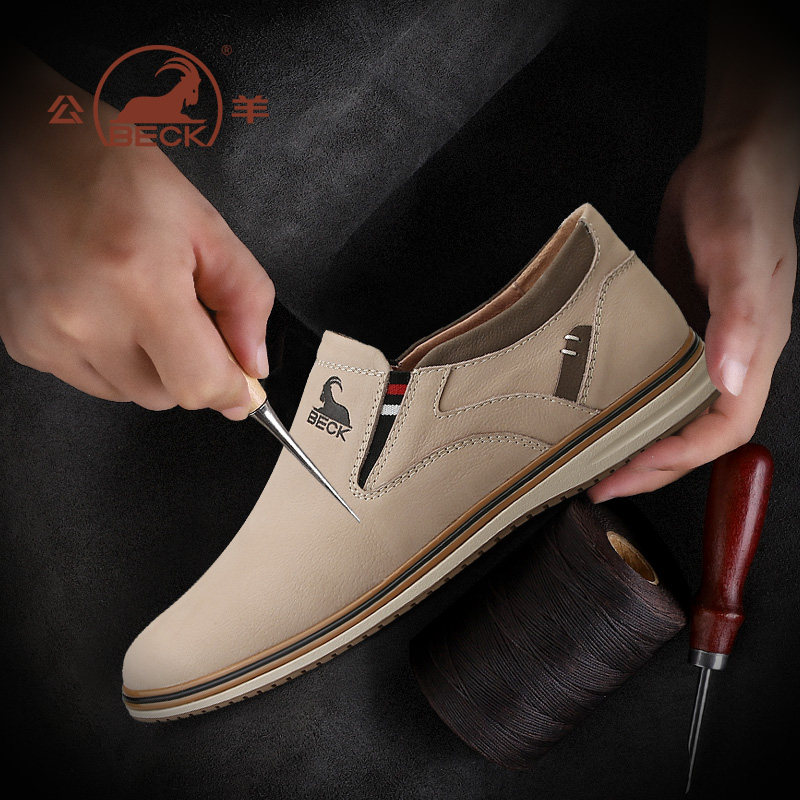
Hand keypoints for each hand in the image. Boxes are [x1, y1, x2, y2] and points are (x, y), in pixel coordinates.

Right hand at [0, 50, 273, 419]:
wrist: (28, 147)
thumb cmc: (116, 174)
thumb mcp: (205, 226)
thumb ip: (244, 301)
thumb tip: (254, 366)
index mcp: (140, 285)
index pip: (200, 385)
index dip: (233, 389)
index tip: (244, 381)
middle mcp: (85, 320)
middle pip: (167, 396)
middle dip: (192, 367)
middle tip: (185, 313)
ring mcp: (46, 336)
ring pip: (129, 393)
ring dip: (150, 365)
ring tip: (139, 302)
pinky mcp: (22, 342)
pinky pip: (90, 380)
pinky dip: (110, 358)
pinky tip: (105, 308)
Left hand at [588, 134, 796, 501]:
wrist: (730, 159)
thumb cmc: (743, 200)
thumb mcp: (739, 255)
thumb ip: (740, 319)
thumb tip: (732, 383)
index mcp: (752, 351)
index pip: (722, 429)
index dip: (679, 460)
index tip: (628, 474)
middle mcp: (726, 356)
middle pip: (694, 430)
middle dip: (651, 463)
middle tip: (599, 480)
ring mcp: (699, 341)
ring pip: (672, 407)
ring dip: (638, 436)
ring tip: (593, 455)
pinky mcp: (673, 322)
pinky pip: (653, 373)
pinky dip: (628, 396)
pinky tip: (594, 401)